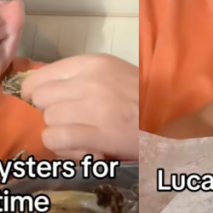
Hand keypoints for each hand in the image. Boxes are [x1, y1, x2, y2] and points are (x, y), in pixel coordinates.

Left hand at [21, 54, 139, 159]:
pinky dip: (64, 148)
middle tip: (70, 122)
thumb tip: (40, 91)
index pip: (40, 76)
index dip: (37, 94)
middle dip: (51, 113)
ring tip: (79, 137)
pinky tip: (81, 149)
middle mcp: (90, 81)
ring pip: (49, 120)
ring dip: (59, 132)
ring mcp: (94, 107)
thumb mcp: (113, 74)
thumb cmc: (143, 97)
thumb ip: (80, 78)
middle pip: (42, 99)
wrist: (175, 117)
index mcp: (93, 63)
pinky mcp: (99, 134)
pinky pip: (57, 139)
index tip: (47, 104)